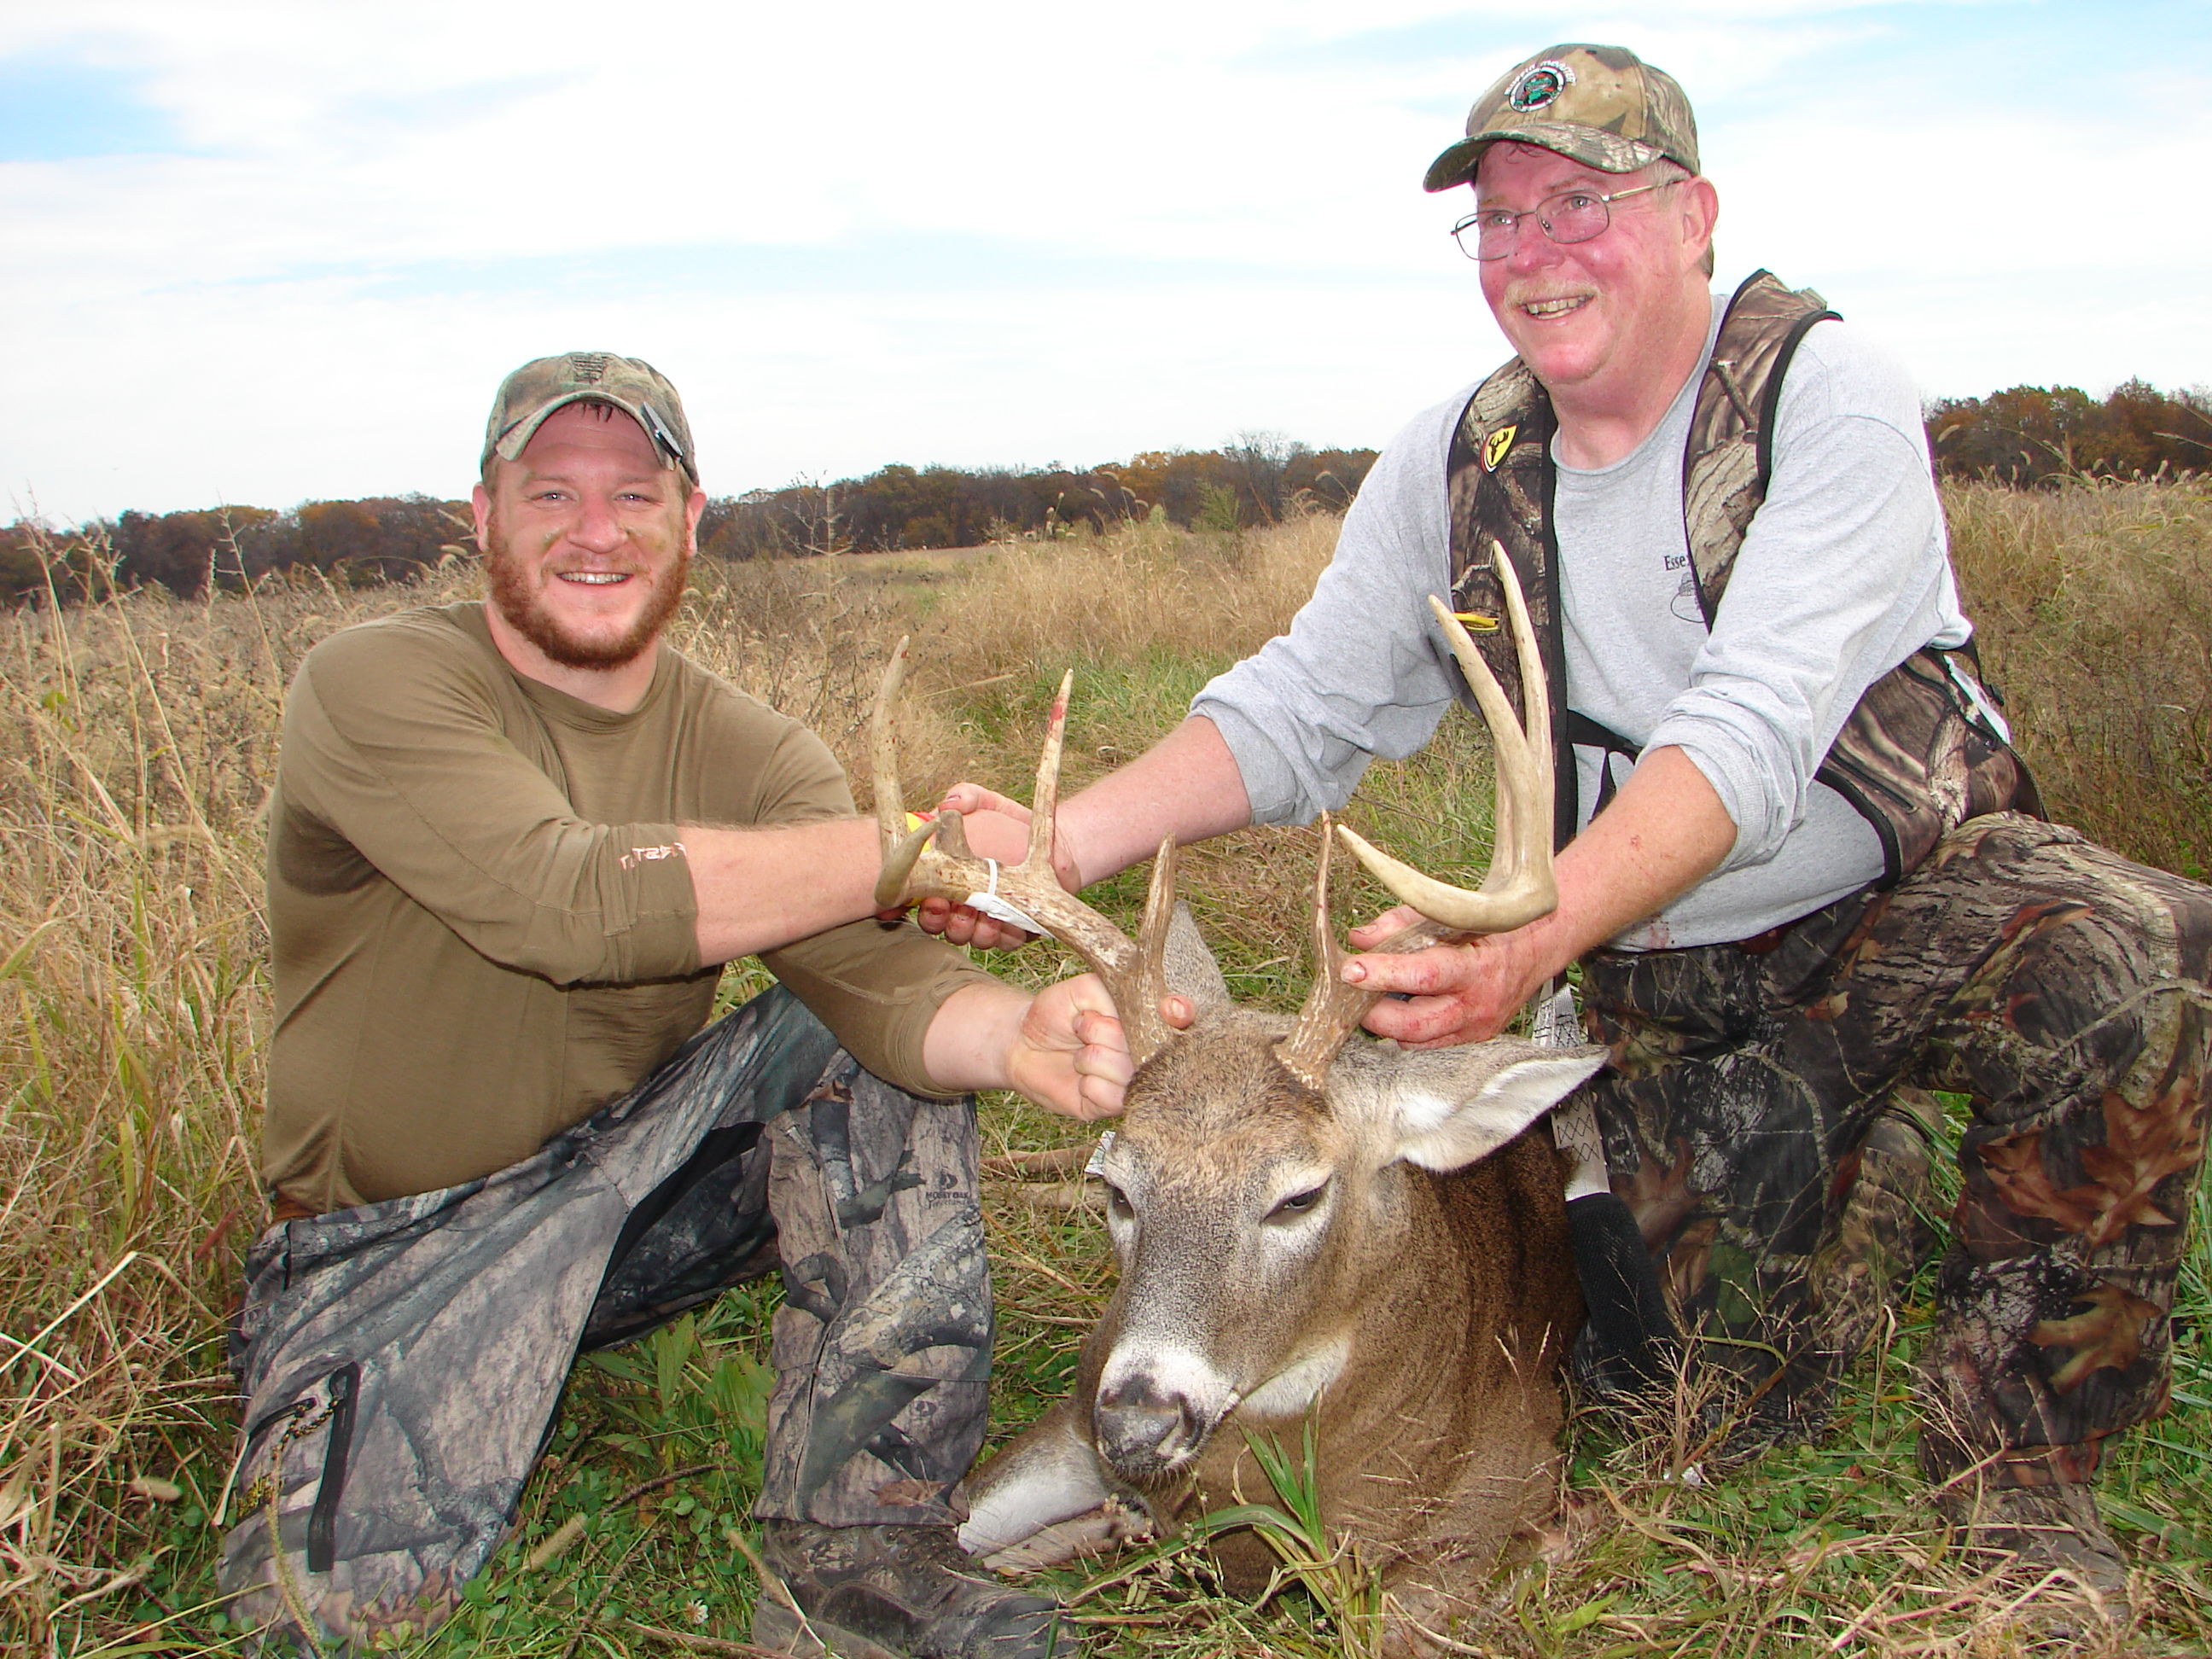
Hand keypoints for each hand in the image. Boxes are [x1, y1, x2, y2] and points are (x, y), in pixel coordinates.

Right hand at [905, 785, 1078, 949]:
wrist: (1061, 843)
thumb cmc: (1014, 824)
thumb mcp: (988, 803)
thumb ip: (967, 796)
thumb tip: (947, 804)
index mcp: (948, 878)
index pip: (923, 900)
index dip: (924, 906)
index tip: (933, 898)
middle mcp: (963, 904)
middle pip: (944, 928)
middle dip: (948, 923)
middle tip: (959, 908)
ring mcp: (988, 920)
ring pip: (973, 939)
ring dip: (977, 931)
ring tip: (990, 915)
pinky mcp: (1015, 931)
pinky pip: (1005, 943)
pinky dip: (1007, 934)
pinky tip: (1013, 921)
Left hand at [1003, 973, 1133, 1119]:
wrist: (1023, 1043)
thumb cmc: (1055, 1014)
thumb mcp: (1084, 989)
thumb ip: (1112, 992)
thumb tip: (1132, 1017)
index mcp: (1144, 1024)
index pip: (1167, 1022)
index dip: (1142, 1017)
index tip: (1109, 1013)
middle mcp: (1143, 1054)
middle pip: (1140, 1048)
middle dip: (1100, 1033)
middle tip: (1082, 1030)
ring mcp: (1129, 1082)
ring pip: (1124, 1072)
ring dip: (1090, 1058)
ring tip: (1080, 1052)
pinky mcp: (1110, 1106)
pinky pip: (1110, 1096)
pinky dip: (1087, 1084)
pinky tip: (1079, 1077)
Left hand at [1339, 905, 1554, 1047]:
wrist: (1533, 949)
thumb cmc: (1486, 929)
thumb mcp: (1445, 915)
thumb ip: (1399, 924)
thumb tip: (1359, 939)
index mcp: (1473, 966)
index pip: (1423, 976)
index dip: (1383, 974)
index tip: (1352, 969)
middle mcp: (1476, 1003)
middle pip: (1414, 1024)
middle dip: (1374, 1014)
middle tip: (1351, 995)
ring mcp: (1476, 1026)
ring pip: (1416, 1041)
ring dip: (1385, 1024)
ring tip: (1372, 999)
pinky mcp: (1473, 1039)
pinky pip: (1428, 1043)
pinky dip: (1405, 1030)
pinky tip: (1397, 1009)